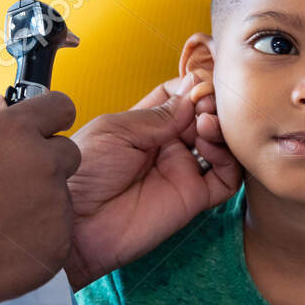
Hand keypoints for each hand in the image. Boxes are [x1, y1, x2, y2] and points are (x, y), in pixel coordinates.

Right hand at [0, 91, 81, 301]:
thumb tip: (0, 104)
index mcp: (16, 132)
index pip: (59, 106)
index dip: (52, 118)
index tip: (45, 129)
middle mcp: (43, 163)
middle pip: (68, 153)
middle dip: (49, 164)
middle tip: (15, 183)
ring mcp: (55, 203)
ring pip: (60, 198)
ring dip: (39, 205)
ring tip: (0, 222)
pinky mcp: (58, 242)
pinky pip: (55, 235)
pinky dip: (37, 240)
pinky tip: (7, 245)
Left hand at [64, 76, 241, 290]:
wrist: (77, 223)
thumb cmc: (84, 172)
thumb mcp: (115, 130)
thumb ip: (158, 115)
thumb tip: (193, 93)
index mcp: (144, 125)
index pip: (180, 97)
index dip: (193, 87)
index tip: (199, 81)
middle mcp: (167, 146)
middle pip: (204, 117)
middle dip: (211, 104)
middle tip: (207, 101)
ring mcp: (181, 171)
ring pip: (220, 145)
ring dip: (221, 128)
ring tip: (206, 121)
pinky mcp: (193, 197)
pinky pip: (225, 177)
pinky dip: (227, 159)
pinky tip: (209, 145)